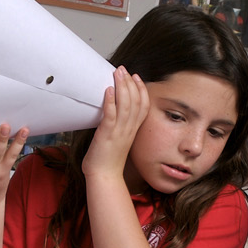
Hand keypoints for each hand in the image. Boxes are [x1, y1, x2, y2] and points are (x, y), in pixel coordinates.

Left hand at [82, 67, 147, 183]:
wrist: (104, 177)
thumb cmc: (107, 160)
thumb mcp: (117, 140)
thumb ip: (117, 127)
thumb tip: (112, 114)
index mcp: (132, 130)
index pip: (142, 106)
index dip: (141, 90)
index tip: (137, 77)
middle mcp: (128, 129)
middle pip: (135, 102)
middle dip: (130, 83)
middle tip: (125, 70)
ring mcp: (118, 132)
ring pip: (125, 105)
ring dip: (122, 87)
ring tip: (118, 73)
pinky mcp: (107, 135)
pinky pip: (111, 116)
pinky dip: (111, 102)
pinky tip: (109, 90)